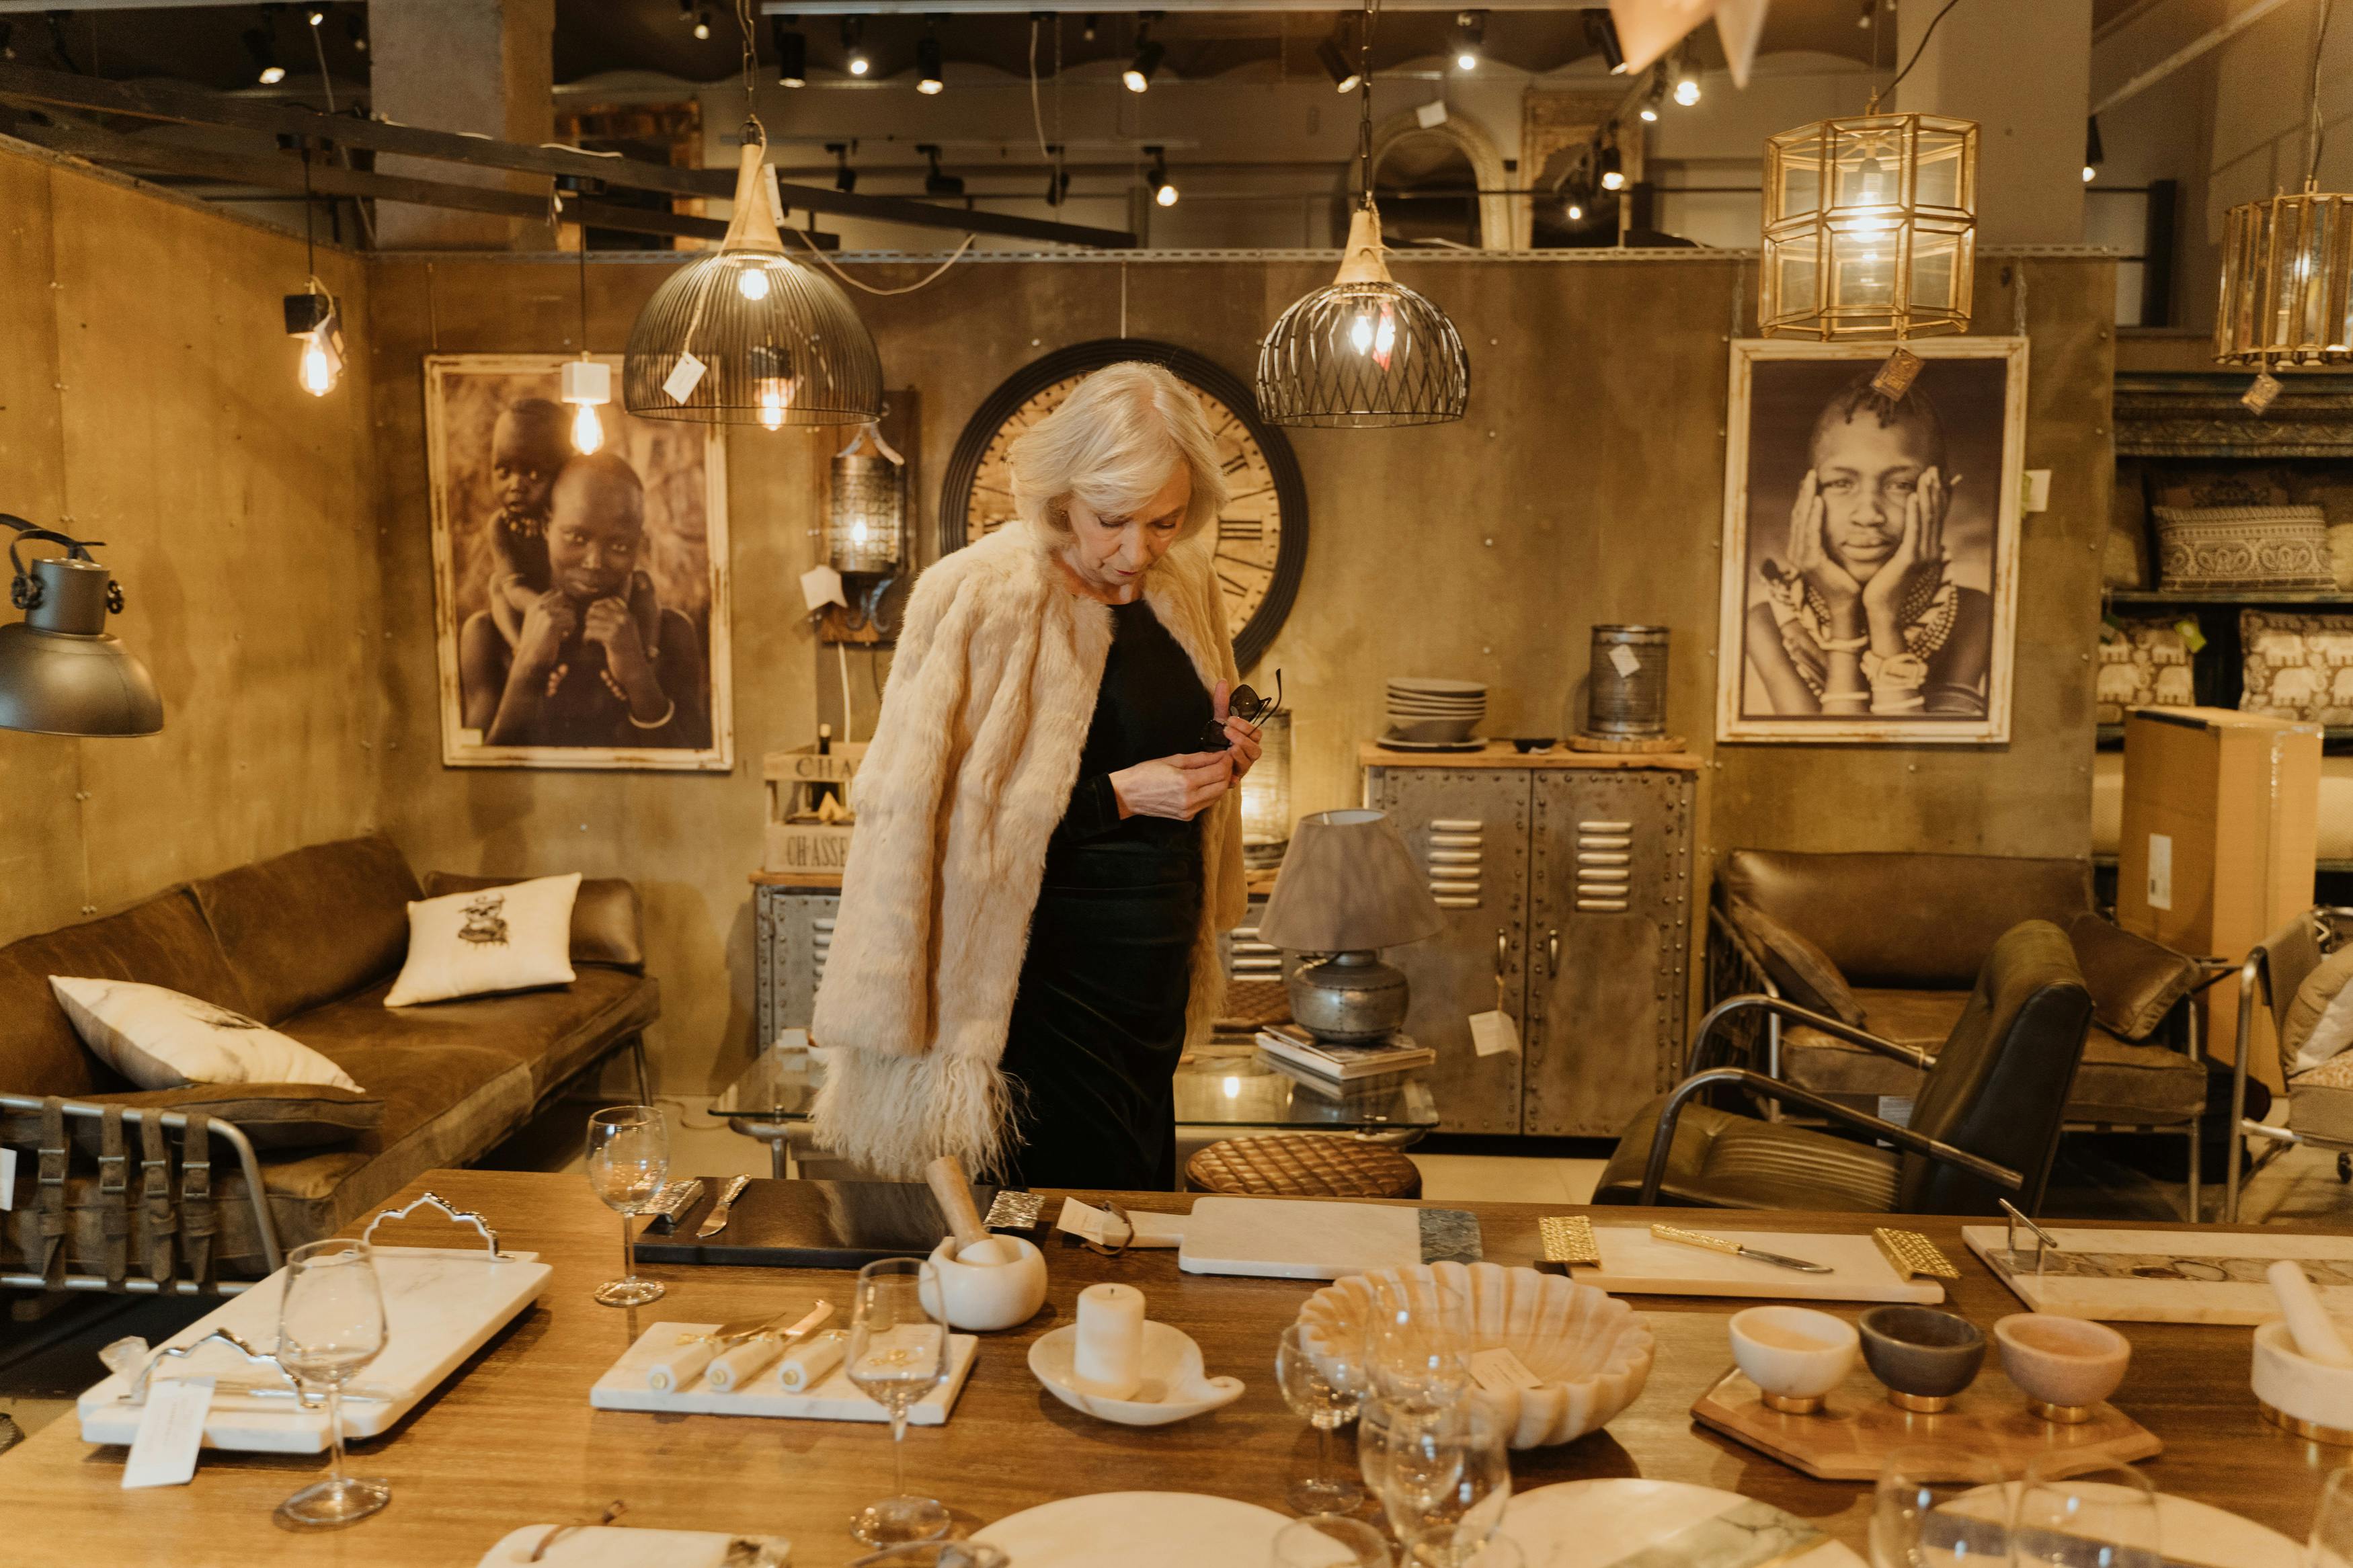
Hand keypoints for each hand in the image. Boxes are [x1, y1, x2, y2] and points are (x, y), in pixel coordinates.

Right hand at [514, 589, 576, 674]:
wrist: (531, 657)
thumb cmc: (538, 641)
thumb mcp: (539, 621)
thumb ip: (548, 609)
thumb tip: (563, 595)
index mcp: (535, 604)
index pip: (556, 592)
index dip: (564, 603)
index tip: (563, 616)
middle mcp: (539, 606)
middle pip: (565, 597)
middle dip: (569, 610)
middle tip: (565, 624)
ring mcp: (545, 613)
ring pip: (571, 613)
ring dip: (570, 625)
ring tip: (560, 635)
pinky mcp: (551, 623)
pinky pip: (572, 622)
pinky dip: (570, 632)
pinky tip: (561, 639)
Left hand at [583, 595, 648, 681]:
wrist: (635, 671)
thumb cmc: (626, 653)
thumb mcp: (625, 633)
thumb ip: (615, 620)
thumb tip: (593, 609)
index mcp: (628, 616)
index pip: (610, 600)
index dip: (597, 606)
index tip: (593, 617)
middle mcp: (625, 619)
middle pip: (597, 609)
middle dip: (588, 619)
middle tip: (588, 630)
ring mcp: (619, 628)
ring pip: (591, 621)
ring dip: (586, 630)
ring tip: (587, 639)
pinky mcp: (612, 638)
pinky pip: (590, 632)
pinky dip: (585, 639)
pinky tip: (587, 644)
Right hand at [1110, 751, 1232, 821]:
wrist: (1128, 795)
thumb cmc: (1146, 773)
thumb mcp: (1173, 759)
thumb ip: (1199, 758)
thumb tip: (1218, 755)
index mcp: (1186, 782)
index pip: (1219, 772)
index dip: (1226, 761)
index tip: (1226, 753)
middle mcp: (1190, 800)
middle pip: (1222, 786)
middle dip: (1227, 771)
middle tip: (1224, 761)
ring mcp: (1189, 811)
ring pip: (1217, 796)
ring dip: (1221, 783)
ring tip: (1217, 770)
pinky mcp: (1187, 817)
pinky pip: (1207, 803)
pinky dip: (1212, 792)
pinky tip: (1206, 783)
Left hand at [1210, 679, 1263, 782]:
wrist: (1205, 756)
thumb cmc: (1216, 737)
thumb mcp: (1218, 719)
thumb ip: (1222, 702)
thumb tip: (1222, 681)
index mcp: (1249, 739)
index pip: (1256, 733)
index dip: (1245, 726)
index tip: (1230, 719)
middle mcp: (1249, 753)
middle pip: (1256, 749)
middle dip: (1242, 739)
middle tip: (1226, 731)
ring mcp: (1243, 766)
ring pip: (1249, 761)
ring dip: (1239, 753)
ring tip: (1227, 747)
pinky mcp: (1234, 778)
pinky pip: (1238, 778)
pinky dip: (1233, 775)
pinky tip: (1226, 768)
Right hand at [1786, 469, 1861, 615]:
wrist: (1849, 603)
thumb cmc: (1847, 579)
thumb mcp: (1836, 553)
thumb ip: (1831, 536)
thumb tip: (1836, 517)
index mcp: (1802, 549)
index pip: (1801, 518)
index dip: (1805, 497)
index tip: (1812, 480)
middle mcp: (1797, 552)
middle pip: (1798, 515)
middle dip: (1804, 493)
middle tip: (1810, 473)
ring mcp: (1801, 557)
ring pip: (1802, 521)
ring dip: (1807, 498)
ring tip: (1812, 481)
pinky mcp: (1811, 562)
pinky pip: (1811, 533)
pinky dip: (1814, 516)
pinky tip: (1818, 501)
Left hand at [1861, 465, 1947, 638]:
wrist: (1879, 610)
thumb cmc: (1882, 585)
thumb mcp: (1894, 560)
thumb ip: (1899, 543)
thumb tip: (1898, 530)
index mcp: (1925, 549)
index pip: (1933, 517)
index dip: (1936, 496)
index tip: (1933, 477)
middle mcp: (1929, 550)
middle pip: (1935, 514)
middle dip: (1934, 490)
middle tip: (1932, 469)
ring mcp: (1922, 555)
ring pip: (1927, 519)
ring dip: (1927, 495)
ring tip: (1926, 476)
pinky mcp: (1910, 560)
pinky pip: (1914, 531)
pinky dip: (1915, 513)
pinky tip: (1914, 497)